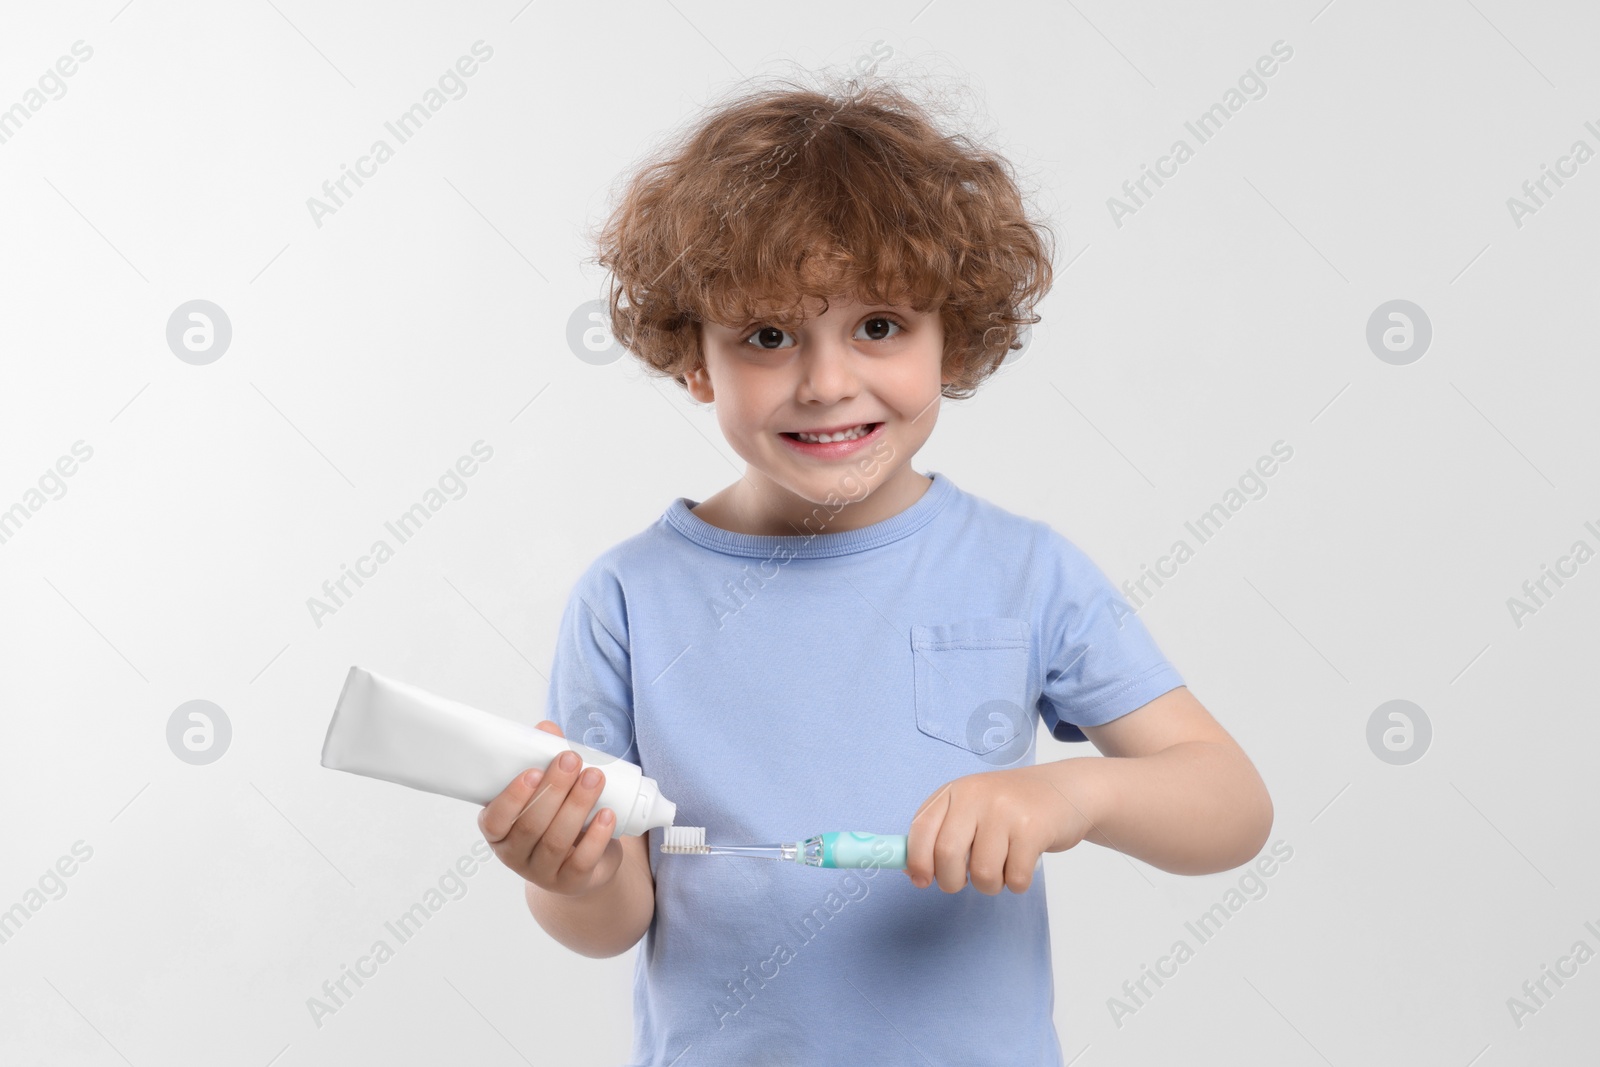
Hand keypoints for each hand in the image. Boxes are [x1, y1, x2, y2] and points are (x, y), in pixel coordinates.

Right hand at [478, 721, 627, 896]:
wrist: (581, 861)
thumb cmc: (555, 816)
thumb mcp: (546, 790)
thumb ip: (542, 758)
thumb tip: (546, 728)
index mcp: (499, 831)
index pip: (494, 820)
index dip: (511, 797)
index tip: (532, 771)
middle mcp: (515, 855)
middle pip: (531, 825)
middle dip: (554, 790)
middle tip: (572, 759)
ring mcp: (542, 873)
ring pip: (557, 841)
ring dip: (577, 805)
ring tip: (595, 777)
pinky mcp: (571, 882)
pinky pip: (582, 861)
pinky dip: (596, 836)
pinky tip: (607, 814)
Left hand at [905, 762, 1096, 894]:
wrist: (1066, 791)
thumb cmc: (1012, 808)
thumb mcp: (972, 808)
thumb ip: (943, 833)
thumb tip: (912, 872)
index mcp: (955, 791)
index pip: (921, 828)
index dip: (916, 861)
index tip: (921, 881)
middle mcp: (977, 796)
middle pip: (947, 855)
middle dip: (951, 881)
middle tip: (964, 881)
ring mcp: (1005, 811)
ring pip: (982, 873)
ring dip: (990, 885)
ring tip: (1001, 868)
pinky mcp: (1033, 829)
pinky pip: (1014, 879)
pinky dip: (1016, 883)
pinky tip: (1022, 864)